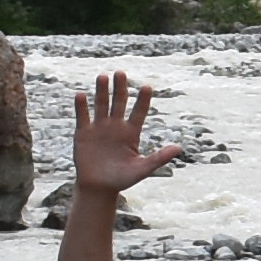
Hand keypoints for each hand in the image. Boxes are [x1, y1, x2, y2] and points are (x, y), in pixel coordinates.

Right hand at [68, 69, 170, 204]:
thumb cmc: (122, 179)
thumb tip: (179, 148)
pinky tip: (81, 95)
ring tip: (102, 77)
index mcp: (131, 132)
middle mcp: (116, 126)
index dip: (143, 100)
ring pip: (101, 105)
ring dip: (102, 91)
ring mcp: (99, 128)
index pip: (139, 112)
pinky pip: (83, 117)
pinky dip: (82, 107)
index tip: (147, 87)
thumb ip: (159, 158)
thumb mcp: (143, 169)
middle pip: (119, 102)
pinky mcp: (84, 133)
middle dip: (120, 88)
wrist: (98, 187)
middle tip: (121, 73)